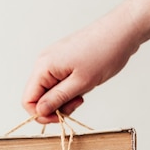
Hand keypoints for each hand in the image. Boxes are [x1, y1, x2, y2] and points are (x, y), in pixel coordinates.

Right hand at [22, 15, 140, 122]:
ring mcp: (53, 60)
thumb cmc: (104, 52)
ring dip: (64, 98)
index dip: (41, 114)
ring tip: (82, 94)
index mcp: (44, 67)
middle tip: (76, 104)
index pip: (28, 99)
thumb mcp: (81, 83)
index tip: (60, 117)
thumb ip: (57, 99)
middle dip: (55, 106)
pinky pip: (58, 82)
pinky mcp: (63, 61)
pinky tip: (83, 85)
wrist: (122, 31)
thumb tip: (40, 111)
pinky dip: (68, 89)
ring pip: (49, 90)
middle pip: (38, 96)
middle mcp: (44, 62)